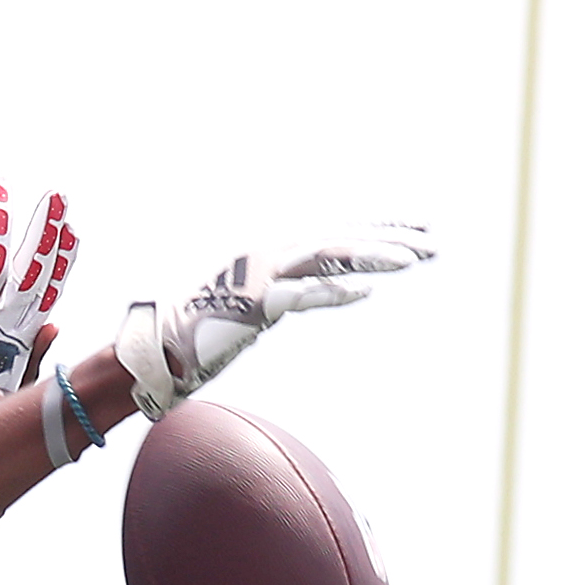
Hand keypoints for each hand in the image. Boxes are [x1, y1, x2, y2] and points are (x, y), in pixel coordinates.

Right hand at [114, 225, 433, 420]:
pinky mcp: (247, 305)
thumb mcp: (253, 308)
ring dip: (370, 257)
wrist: (152, 352)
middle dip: (388, 240)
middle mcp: (267, 257)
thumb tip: (335, 292)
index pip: (334, 238)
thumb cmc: (196, 335)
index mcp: (271, 256)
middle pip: (339, 242)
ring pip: (325, 259)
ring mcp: (257, 278)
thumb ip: (291, 295)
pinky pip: (296, 297)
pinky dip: (329, 293)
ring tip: (412, 259)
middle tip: (432, 244)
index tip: (417, 232)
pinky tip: (362, 293)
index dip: (377, 232)